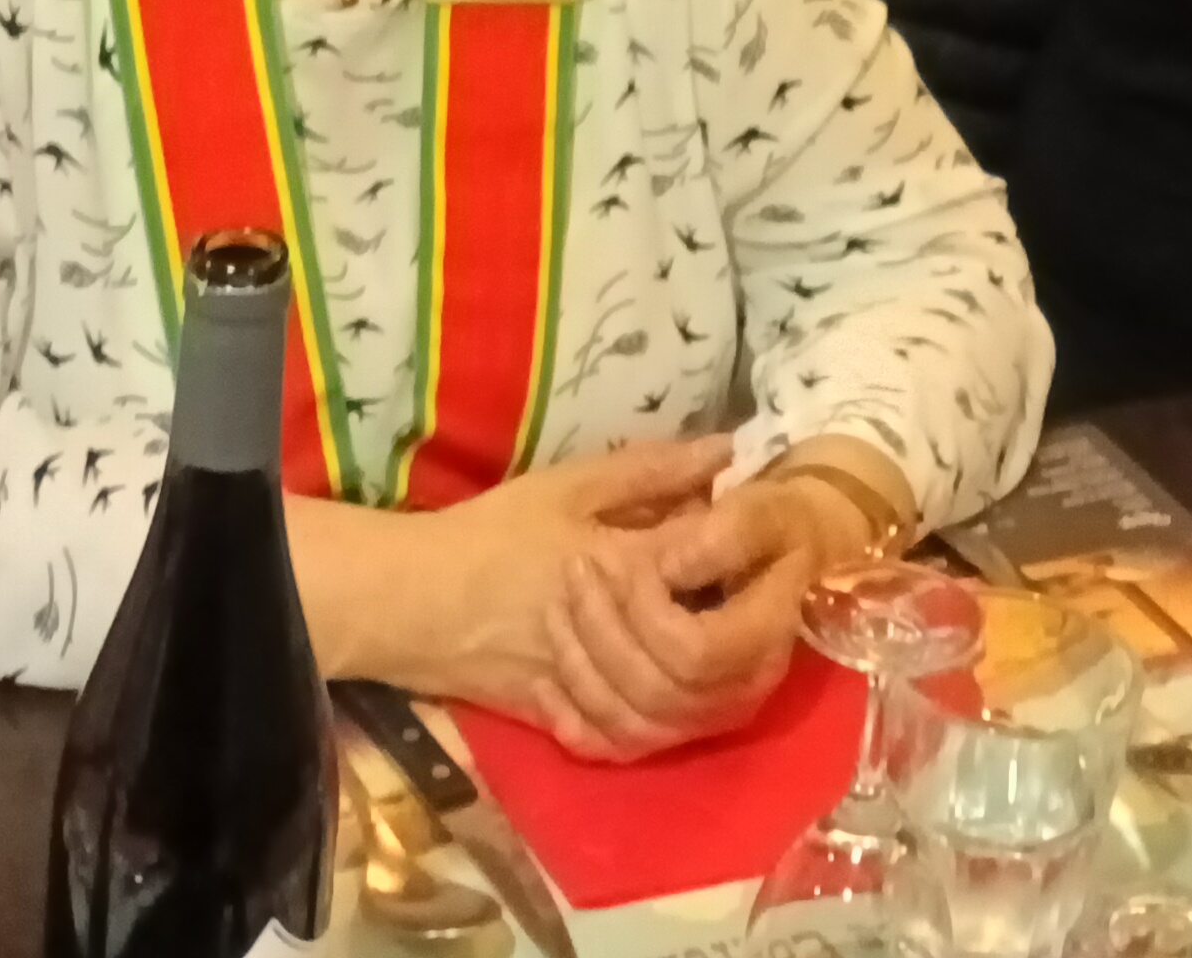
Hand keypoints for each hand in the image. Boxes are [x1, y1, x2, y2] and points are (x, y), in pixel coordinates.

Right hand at [353, 437, 733, 750]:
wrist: (413, 598)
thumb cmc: (493, 531)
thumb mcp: (572, 484)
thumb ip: (654, 468)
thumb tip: (728, 448)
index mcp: (621, 563)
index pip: (712, 566)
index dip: (756, 554)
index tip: (778, 542)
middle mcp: (614, 633)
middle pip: (709, 658)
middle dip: (749, 635)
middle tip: (770, 607)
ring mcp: (588, 687)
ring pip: (676, 713)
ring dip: (714, 689)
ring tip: (736, 653)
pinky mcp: (560, 721)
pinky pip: (625, 743)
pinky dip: (660, 731)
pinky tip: (682, 702)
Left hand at [542, 474, 850, 760]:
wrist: (784, 562)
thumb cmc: (760, 525)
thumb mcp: (749, 503)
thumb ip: (728, 521)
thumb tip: (691, 509)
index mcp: (763, 637)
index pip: (697, 651)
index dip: (652, 610)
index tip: (635, 556)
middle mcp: (739, 691)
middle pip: (657, 690)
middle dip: (605, 629)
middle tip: (576, 566)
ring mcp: (701, 718)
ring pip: (630, 722)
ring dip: (582, 665)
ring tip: (557, 606)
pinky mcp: (667, 732)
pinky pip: (610, 747)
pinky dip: (572, 717)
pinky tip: (545, 679)